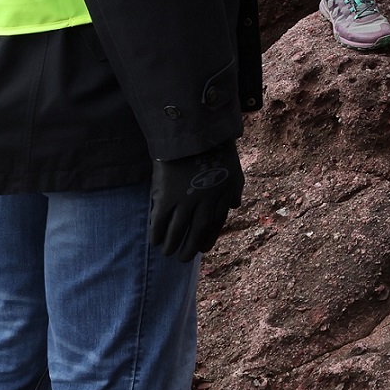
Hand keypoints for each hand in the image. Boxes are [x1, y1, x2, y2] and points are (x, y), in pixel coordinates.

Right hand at [147, 141, 242, 257]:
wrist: (193, 131)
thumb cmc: (215, 147)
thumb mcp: (234, 168)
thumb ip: (235, 188)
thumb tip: (235, 205)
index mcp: (222, 195)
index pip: (216, 223)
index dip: (209, 238)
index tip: (203, 248)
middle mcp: (205, 202)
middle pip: (197, 231)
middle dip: (190, 247)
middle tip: (183, 258)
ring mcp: (185, 200)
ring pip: (178, 230)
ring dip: (172, 244)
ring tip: (167, 252)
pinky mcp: (166, 196)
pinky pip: (160, 221)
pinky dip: (157, 232)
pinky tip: (154, 240)